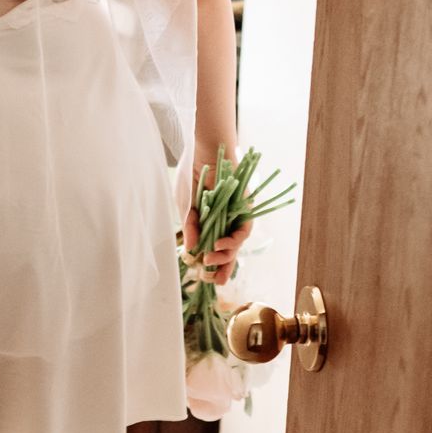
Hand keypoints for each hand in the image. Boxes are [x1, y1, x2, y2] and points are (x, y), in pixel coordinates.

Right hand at [186, 154, 251, 284]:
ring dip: (224, 257)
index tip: (202, 277)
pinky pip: (243, 231)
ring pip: (236, 245)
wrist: (205, 151)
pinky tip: (219, 245)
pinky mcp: (245, 210)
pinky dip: (232, 241)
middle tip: (211, 280)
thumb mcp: (186, 206)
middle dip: (222, 269)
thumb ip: (191, 228)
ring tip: (210, 260)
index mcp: (211, 223)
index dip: (210, 266)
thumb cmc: (194, 175)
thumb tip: (193, 251)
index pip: (213, 249)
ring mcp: (236, 217)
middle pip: (228, 252)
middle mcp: (225, 222)